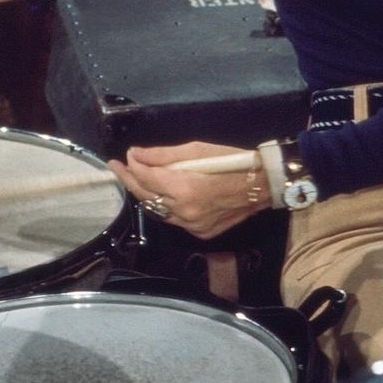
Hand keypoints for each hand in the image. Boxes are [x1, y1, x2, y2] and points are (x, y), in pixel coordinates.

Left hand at [108, 141, 270, 239]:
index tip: (127, 155)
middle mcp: (185, 212)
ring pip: (158, 211)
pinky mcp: (200, 233)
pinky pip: (174, 219)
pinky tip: (162, 195)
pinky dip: (166, 206)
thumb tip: (136, 154)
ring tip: (136, 179)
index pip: (146, 178)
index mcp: (184, 189)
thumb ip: (163, 155)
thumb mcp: (199, 150)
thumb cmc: (233, 161)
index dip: (133, 165)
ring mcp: (192, 226)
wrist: (263, 185)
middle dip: (130, 179)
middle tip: (118, 166)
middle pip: (146, 197)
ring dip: (145, 195)